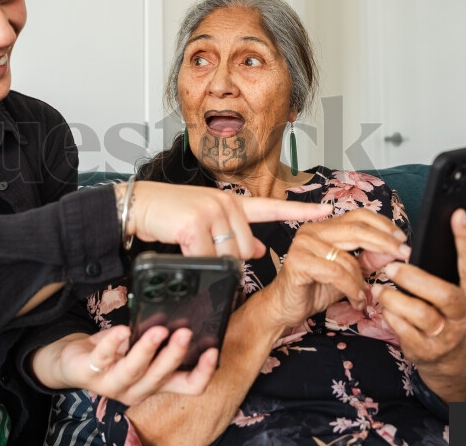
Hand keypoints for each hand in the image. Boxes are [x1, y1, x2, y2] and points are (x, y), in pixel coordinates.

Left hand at [41, 325, 217, 405]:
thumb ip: (157, 338)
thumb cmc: (114, 352)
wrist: (74, 361)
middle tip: (186, 332)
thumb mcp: (140, 346)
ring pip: (135, 371)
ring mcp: (113, 385)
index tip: (213, 351)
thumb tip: (176, 317)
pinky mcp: (91, 372)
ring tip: (159, 330)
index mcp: (155, 383)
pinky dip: (114, 343)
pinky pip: (104, 358)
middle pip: (161, 377)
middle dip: (175, 354)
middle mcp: (138, 389)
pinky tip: (123, 330)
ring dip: (148, 350)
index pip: (187, 386)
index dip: (203, 373)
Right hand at [120, 181, 332, 259]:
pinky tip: (181, 249)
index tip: (327, 210)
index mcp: (231, 203)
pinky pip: (205, 259)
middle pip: (244, 249)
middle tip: (202, 250)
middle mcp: (226, 203)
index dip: (301, 210)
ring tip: (189, 247)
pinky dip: (193, 262)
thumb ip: (232, 234)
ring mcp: (212, 212)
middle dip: (227, 260)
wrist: (139, 204)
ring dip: (209, 262)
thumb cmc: (169, 214)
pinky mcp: (195, 224)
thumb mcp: (205, 222)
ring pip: (227, 257)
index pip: (272, 206)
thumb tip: (255, 250)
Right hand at [266, 208, 409, 329]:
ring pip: (347, 256)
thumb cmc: (314, 288)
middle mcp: (312, 230)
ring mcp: (303, 244)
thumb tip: (393, 249)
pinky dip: (351, 287)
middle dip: (385, 242)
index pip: (358, 216)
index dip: (383, 225)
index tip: (402, 239)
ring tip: (366, 295)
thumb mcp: (349, 273)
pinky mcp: (297, 262)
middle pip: (356, 229)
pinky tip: (357, 298)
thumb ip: (368, 259)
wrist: (285, 307)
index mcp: (324, 227)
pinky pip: (335, 272)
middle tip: (404, 255)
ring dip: (363, 280)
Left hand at [371, 209, 465, 398]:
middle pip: (445, 295)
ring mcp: (447, 335)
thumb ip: (465, 256)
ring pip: (421, 314)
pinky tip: (385, 307)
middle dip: (415, 279)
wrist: (445, 356)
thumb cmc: (449, 310)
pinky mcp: (426, 349)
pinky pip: (404, 330)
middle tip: (391, 267)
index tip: (457, 215)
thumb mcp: (461, 285)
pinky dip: (391, 316)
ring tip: (380, 289)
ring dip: (395, 299)